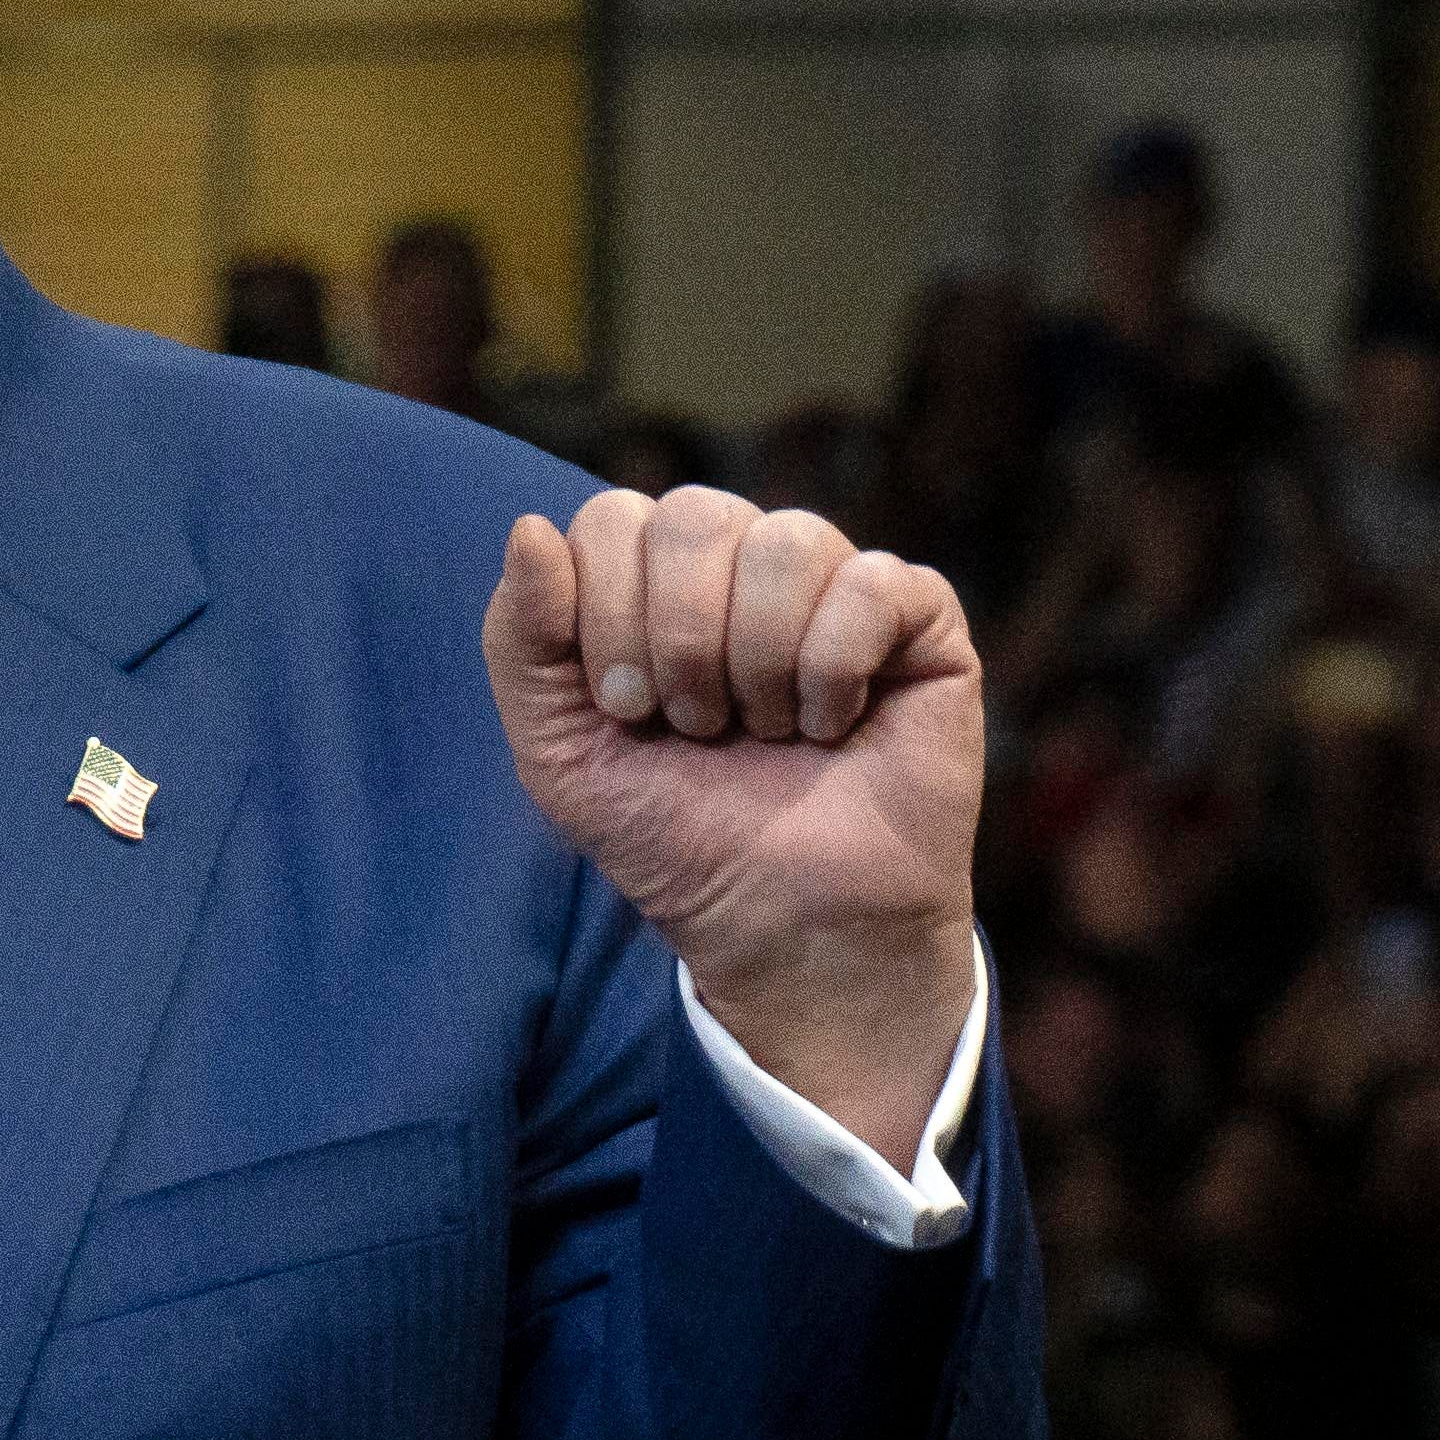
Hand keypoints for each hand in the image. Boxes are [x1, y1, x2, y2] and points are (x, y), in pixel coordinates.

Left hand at [483, 485, 982, 1157]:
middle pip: (694, 516)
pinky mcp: (918, 615)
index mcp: (658, 578)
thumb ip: (521, 638)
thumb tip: (530, 527)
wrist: (782, 923)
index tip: (629, 712)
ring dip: (757, 665)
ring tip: (766, 734)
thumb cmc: (675, 834)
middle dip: (680, 644)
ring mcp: (835, 580)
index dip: (608, 618)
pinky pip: (870, 584)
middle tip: (696, 728)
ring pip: (785, 541)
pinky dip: (833, 673)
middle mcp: (746, 561)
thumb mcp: (558, 751)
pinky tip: (833, 728)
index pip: (613, 519)